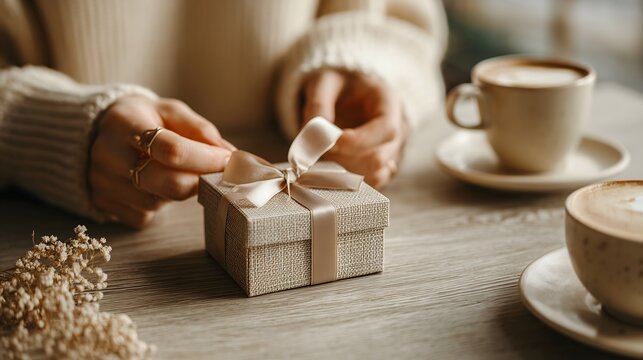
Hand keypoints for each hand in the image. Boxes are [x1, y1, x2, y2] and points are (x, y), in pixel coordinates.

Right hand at [90, 96, 234, 227]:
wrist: (96, 131)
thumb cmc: (144, 120)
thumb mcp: (170, 111)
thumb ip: (200, 130)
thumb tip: (230, 154)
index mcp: (125, 122)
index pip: (171, 149)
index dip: (206, 159)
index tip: (228, 160)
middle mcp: (107, 153)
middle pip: (168, 183)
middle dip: (200, 181)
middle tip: (215, 174)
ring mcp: (101, 181)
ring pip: (157, 202)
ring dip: (178, 192)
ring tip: (176, 173)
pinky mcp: (102, 203)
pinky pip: (143, 216)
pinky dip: (157, 205)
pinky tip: (154, 185)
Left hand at [301, 69, 406, 187]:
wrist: (344, 92)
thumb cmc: (337, 85)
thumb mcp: (324, 82)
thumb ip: (318, 103)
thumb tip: (315, 132)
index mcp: (389, 102)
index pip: (386, 129)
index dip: (359, 140)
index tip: (333, 142)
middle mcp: (397, 129)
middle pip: (383, 157)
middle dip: (349, 158)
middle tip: (324, 149)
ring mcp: (391, 151)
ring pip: (377, 175)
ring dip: (348, 172)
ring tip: (328, 157)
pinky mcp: (380, 167)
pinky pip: (371, 183)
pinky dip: (351, 182)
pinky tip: (332, 169)